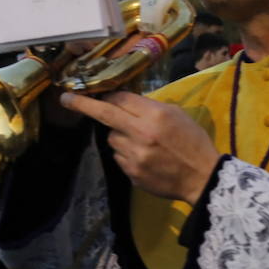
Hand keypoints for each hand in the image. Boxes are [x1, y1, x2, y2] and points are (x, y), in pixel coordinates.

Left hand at [60, 90, 217, 203]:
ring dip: (119, 135)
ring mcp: (134, 156)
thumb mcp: (176, 114)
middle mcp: (141, 134)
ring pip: (111, 138)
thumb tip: (122, 100)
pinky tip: (145, 156)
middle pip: (105, 115)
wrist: (203, 177)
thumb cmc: (193, 141)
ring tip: (142, 141)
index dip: (107, 95)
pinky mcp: (132, 173)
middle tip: (65, 99)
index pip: (120, 98)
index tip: (93, 92)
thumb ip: (148, 107)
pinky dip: (126, 153)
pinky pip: (119, 157)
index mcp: (155, 116)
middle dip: (82, 104)